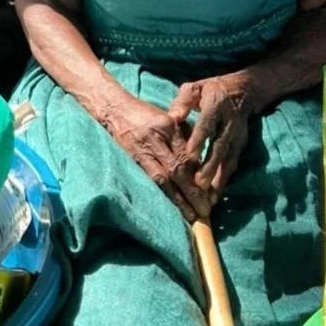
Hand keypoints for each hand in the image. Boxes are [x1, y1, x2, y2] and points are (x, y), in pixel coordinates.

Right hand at [103, 96, 212, 221]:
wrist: (115, 110)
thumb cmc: (146, 114)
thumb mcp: (169, 119)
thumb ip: (184, 138)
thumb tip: (200, 164)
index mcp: (168, 126)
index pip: (186, 154)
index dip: (198, 175)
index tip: (210, 193)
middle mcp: (154, 139)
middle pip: (175, 169)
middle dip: (191, 193)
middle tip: (204, 211)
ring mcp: (140, 151)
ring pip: (161, 179)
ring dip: (176, 200)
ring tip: (189, 215)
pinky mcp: (131, 160)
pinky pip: (148, 181)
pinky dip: (161, 195)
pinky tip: (170, 207)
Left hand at [170, 74, 254, 200]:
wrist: (244, 91)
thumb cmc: (211, 90)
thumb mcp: (195, 88)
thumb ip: (182, 101)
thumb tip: (173, 117)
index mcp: (216, 105)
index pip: (206, 125)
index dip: (199, 141)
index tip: (189, 158)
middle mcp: (230, 122)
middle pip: (220, 146)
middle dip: (210, 167)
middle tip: (198, 185)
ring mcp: (238, 135)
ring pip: (229, 158)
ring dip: (219, 178)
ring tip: (209, 197)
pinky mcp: (242, 144)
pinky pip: (234, 163)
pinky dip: (225, 178)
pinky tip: (217, 193)